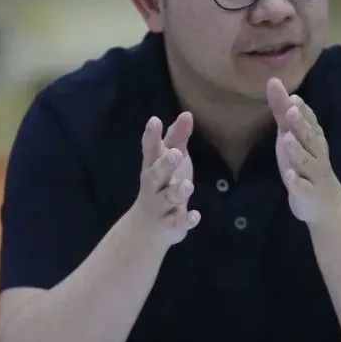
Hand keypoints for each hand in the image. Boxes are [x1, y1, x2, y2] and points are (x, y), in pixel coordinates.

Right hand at [129, 112, 199, 245]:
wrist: (146, 228)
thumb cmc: (162, 184)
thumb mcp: (169, 160)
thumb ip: (177, 138)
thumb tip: (187, 113)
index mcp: (153, 166)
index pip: (150, 149)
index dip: (151, 135)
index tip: (154, 121)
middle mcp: (153, 185)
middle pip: (157, 174)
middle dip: (165, 165)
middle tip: (176, 154)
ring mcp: (161, 206)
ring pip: (168, 198)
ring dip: (177, 192)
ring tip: (187, 186)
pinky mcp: (170, 224)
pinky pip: (177, 222)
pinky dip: (185, 220)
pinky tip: (194, 216)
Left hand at [266, 78, 340, 224]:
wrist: (325, 205)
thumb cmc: (305, 166)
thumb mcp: (292, 139)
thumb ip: (284, 114)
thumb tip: (278, 86)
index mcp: (312, 140)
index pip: (309, 122)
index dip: (302, 110)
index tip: (293, 96)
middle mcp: (315, 154)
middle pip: (308, 138)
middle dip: (300, 124)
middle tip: (291, 110)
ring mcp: (313, 174)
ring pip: (306, 161)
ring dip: (297, 150)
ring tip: (286, 138)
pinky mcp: (307, 193)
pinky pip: (303, 187)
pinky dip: (297, 182)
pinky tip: (290, 176)